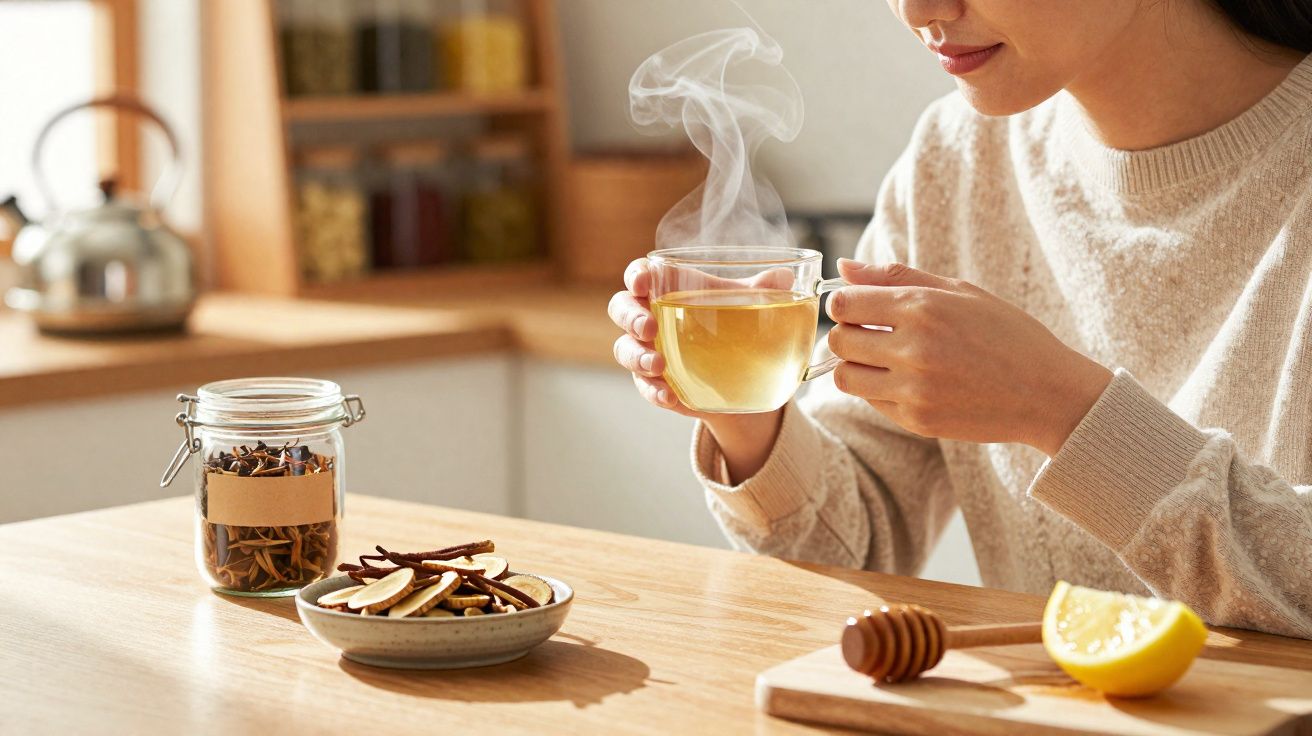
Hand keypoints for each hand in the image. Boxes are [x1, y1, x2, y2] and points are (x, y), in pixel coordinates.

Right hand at [608, 258, 784, 481]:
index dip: (636, 275)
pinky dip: (653, 391)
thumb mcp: (753, 305)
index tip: (643, 282)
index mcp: (668, 288)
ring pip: (624, 349)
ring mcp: (647, 351)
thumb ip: (765, 291)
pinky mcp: (653, 383)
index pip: (640, 275)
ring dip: (637, 356)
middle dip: (630, 317)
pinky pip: (644, 386)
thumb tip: (784, 279)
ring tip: (660, 365)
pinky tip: (669, 396)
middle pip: (621, 308)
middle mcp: (650, 317)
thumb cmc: (738, 326)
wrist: (744, 377)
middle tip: (650, 327)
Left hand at [825, 259, 1111, 456]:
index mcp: (922, 307)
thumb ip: (896, 277)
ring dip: (855, 366)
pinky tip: (907, 381)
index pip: (843, 304)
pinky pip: (871, 402)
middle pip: (838, 341)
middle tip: (871, 335)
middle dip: (847, 335)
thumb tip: (843, 266)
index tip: (858, 308)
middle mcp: (913, 348)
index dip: (844, 304)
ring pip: (844, 377)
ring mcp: (913, 389)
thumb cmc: (1007, 334)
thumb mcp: (959, 291)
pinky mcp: (916, 420)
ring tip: (882, 360)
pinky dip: (878, 390)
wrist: (1048, 393)